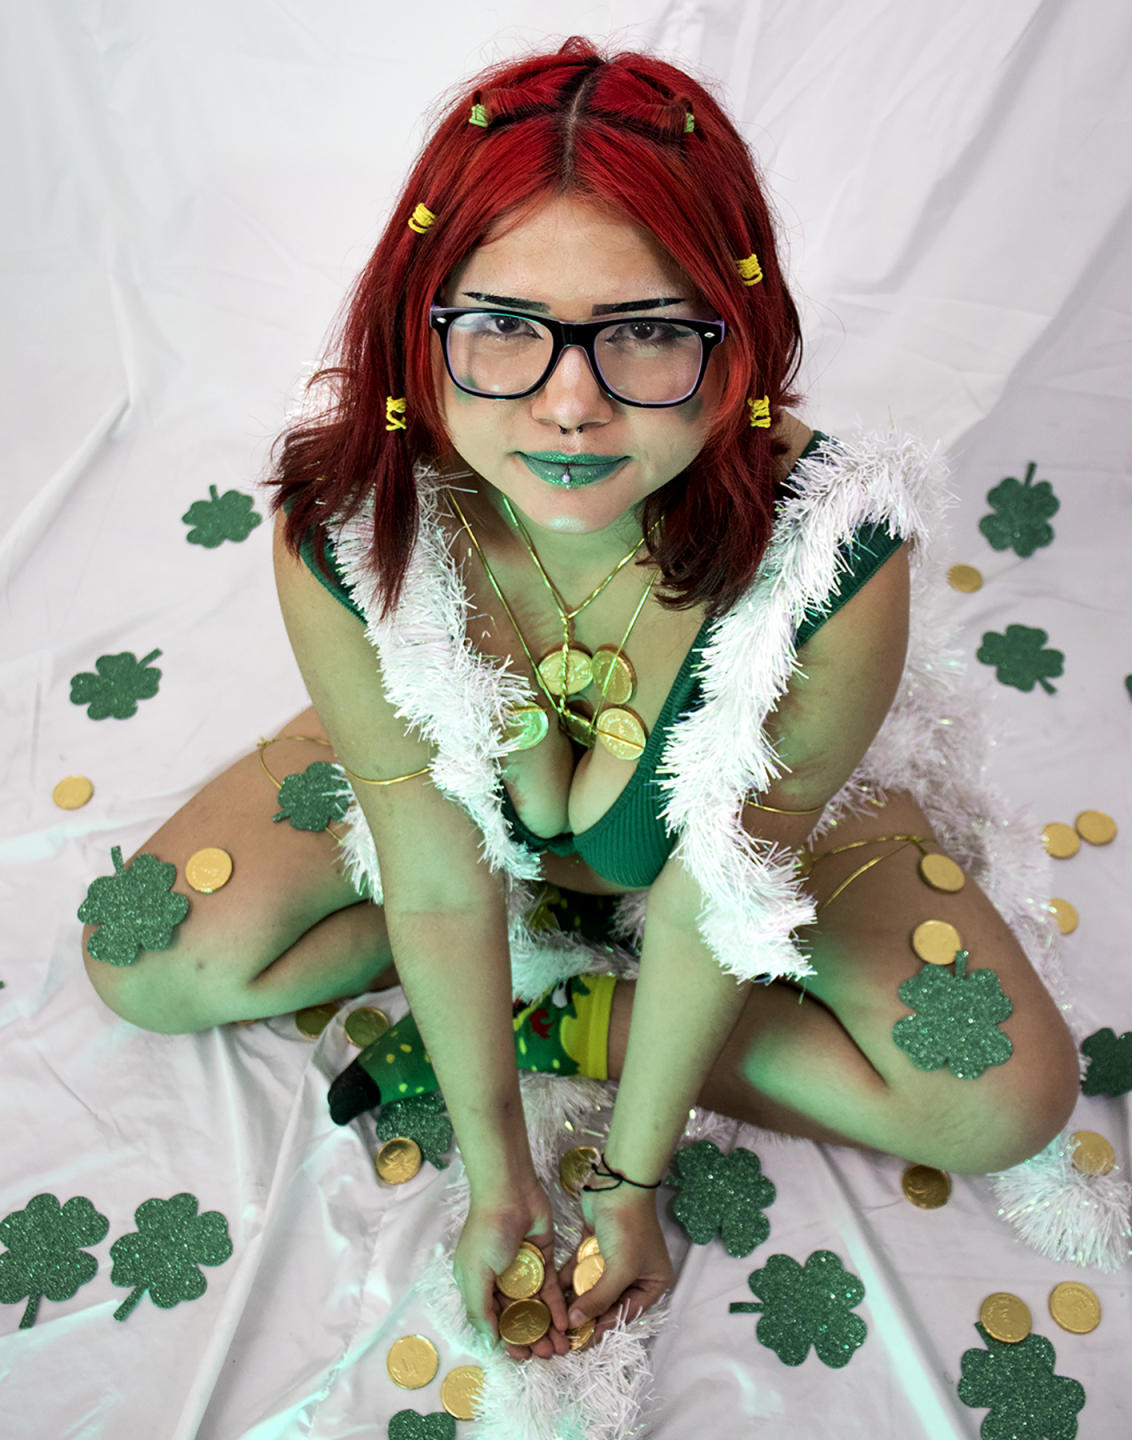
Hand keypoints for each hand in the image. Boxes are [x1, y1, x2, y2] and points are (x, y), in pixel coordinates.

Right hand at [453, 1178, 570, 1360]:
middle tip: (547, 1355)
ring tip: (561, 1346)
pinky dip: (558, 1307)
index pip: (495, 1320)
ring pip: (538, 1307)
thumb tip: (488, 1342)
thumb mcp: (475, 1273)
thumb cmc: (486, 1230)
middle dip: (532, 1337)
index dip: (508, 1339)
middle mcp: (501, 1280)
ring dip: (548, 1327)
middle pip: (519, 1316)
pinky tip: (565, 1324)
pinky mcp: (544, 1260)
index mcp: (479, 1283)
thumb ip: (480, 1309)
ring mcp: (524, 1270)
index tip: (521, 1357)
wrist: (510, 1192)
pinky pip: (552, 1290)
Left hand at [561, 1184, 673, 1340]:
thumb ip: (598, 1299)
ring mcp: (613, 1261)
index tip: (579, 1344)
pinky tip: (550, 1296)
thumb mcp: (619, 1269)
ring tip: (553, 1320)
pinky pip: (579, 1271)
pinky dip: (566, 1282)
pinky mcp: (594, 1248)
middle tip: (563, 1336)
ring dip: (573, 1301)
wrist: (617, 1184)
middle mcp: (634, 1274)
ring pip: (590, 1288)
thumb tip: (576, 1323)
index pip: (625, 1314)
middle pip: (607, 1304)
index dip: (602, 1329)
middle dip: (586, 1317)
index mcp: (652, 1283)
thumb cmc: (629, 1227)